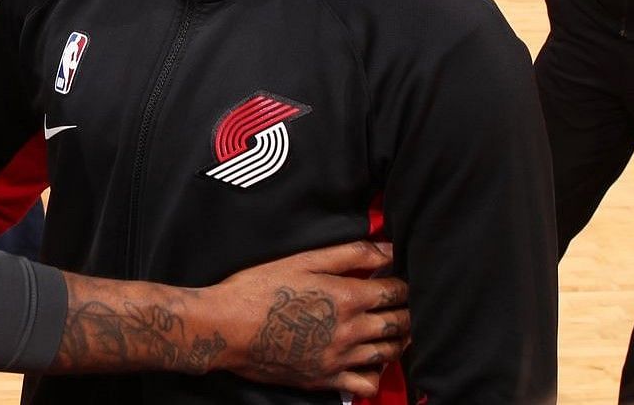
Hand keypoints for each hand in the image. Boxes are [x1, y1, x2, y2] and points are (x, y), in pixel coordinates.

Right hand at [213, 241, 408, 394]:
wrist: (227, 328)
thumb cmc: (259, 288)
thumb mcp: (301, 260)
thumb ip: (348, 253)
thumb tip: (387, 249)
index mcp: (347, 296)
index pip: (395, 292)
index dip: (403, 284)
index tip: (399, 281)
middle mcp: (351, 330)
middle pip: (398, 324)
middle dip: (407, 312)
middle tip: (404, 305)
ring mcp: (340, 359)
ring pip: (388, 354)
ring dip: (398, 341)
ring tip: (395, 331)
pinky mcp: (326, 379)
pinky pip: (367, 385)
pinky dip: (375, 374)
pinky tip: (369, 363)